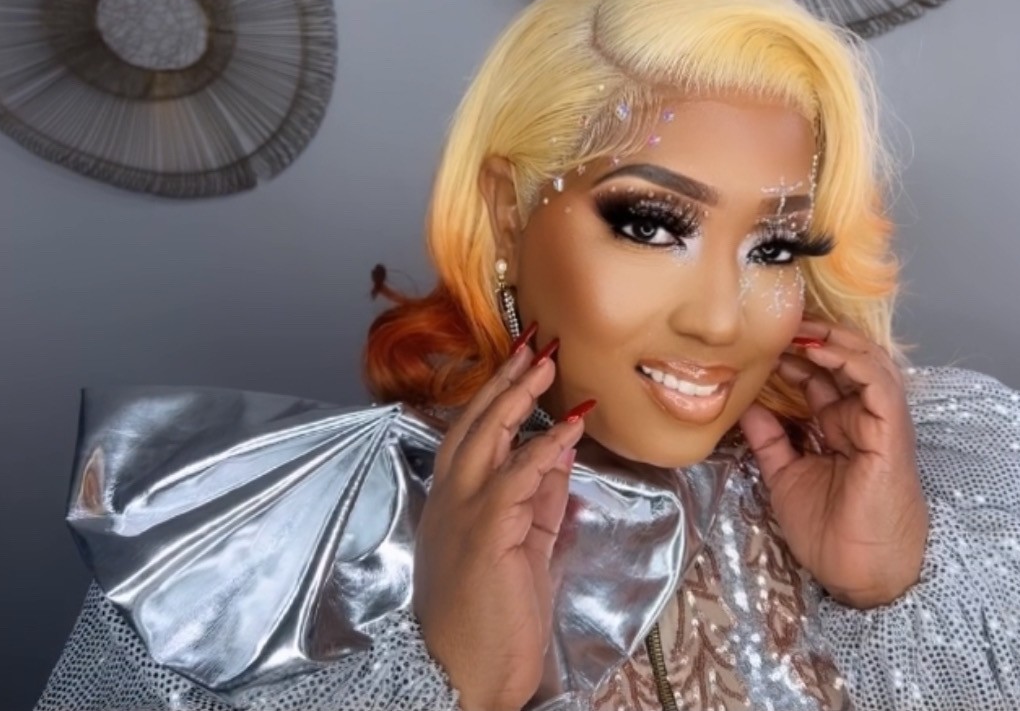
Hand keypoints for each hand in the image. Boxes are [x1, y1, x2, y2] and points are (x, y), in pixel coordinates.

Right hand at [414, 327, 592, 710]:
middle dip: (504, 381)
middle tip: (533, 345)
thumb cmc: (488, 621)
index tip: (523, 368)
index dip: (498, 398)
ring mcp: (463, 512)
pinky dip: (545, 445)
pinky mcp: (487, 528)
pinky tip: (569, 422)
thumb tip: (559, 451)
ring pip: (486, 437)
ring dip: (519, 396)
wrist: (464, 675)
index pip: (472, 438)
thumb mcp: (523, 547)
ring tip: (547, 363)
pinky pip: (519, 475)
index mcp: (454, 505)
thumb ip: (538, 498)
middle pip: (472, 424)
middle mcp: (449, 500)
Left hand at [738, 319, 928, 608]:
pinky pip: (878, 384)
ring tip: (798, 327)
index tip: (761, 338)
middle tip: (777, 320)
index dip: (793, 354)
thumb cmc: (830, 533)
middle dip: (811, 338)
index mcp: (839, 427)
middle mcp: (861, 418)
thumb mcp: (785, 475)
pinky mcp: (891, 432)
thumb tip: (744, 404)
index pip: (819, 376)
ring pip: (865, 363)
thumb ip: (769, 439)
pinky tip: (821, 350)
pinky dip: (852, 361)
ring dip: (832, 341)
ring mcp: (879, 422)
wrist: (860, 573)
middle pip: (842, 362)